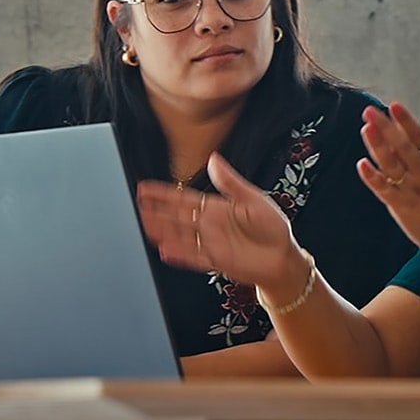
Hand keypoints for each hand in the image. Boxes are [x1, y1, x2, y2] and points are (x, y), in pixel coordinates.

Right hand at [136, 152, 306, 297]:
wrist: (284, 257)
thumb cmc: (273, 227)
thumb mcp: (253, 198)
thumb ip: (230, 182)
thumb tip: (213, 159)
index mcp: (217, 208)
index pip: (185, 198)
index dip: (164, 193)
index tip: (145, 188)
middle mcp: (210, 226)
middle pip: (177, 217)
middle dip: (156, 211)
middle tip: (136, 206)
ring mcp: (211, 244)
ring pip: (180, 236)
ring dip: (162, 231)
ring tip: (143, 224)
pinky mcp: (216, 261)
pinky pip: (193, 257)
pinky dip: (180, 253)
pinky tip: (165, 249)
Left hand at [355, 102, 419, 254]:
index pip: (418, 135)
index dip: (406, 120)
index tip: (394, 106)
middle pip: (402, 146)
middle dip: (386, 127)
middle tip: (370, 112)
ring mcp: (410, 188)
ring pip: (392, 163)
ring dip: (379, 146)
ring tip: (366, 130)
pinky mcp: (400, 205)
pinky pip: (384, 189)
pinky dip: (373, 177)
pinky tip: (363, 165)